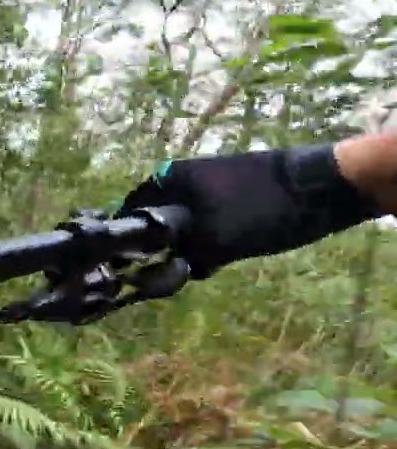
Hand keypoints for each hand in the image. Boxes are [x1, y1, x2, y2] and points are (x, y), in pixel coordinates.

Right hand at [116, 144, 380, 277]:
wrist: (320, 186)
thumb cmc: (259, 210)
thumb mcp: (214, 241)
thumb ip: (181, 256)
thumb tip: (158, 273)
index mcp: (170, 177)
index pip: (131, 211)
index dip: (129, 242)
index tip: (134, 268)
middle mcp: (183, 175)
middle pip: (157, 219)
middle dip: (164, 247)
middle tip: (175, 270)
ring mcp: (210, 182)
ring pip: (185, 223)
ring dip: (190, 245)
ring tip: (204, 265)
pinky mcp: (232, 191)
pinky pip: (207, 219)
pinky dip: (210, 238)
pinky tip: (223, 256)